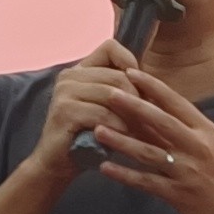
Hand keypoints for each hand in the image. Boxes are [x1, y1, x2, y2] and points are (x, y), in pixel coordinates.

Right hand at [30, 36, 146, 181]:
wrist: (57, 166)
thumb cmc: (88, 138)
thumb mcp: (106, 110)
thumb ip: (121, 92)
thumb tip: (156, 86)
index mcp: (79, 70)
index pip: (110, 47)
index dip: (130, 65)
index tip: (140, 91)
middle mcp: (69, 76)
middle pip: (117, 76)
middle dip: (139, 100)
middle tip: (151, 121)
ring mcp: (64, 92)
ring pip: (112, 94)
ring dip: (132, 116)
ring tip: (143, 132)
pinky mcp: (64, 111)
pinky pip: (102, 114)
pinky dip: (119, 127)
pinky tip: (126, 139)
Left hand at [81, 60, 213, 213]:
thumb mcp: (207, 144)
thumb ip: (181, 126)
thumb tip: (149, 104)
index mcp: (205, 130)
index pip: (176, 102)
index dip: (152, 86)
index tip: (130, 72)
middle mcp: (197, 147)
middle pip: (161, 122)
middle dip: (133, 106)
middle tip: (109, 94)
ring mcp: (187, 172)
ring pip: (149, 152)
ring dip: (122, 141)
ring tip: (97, 130)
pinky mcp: (177, 194)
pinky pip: (146, 182)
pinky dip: (125, 174)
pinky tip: (105, 167)